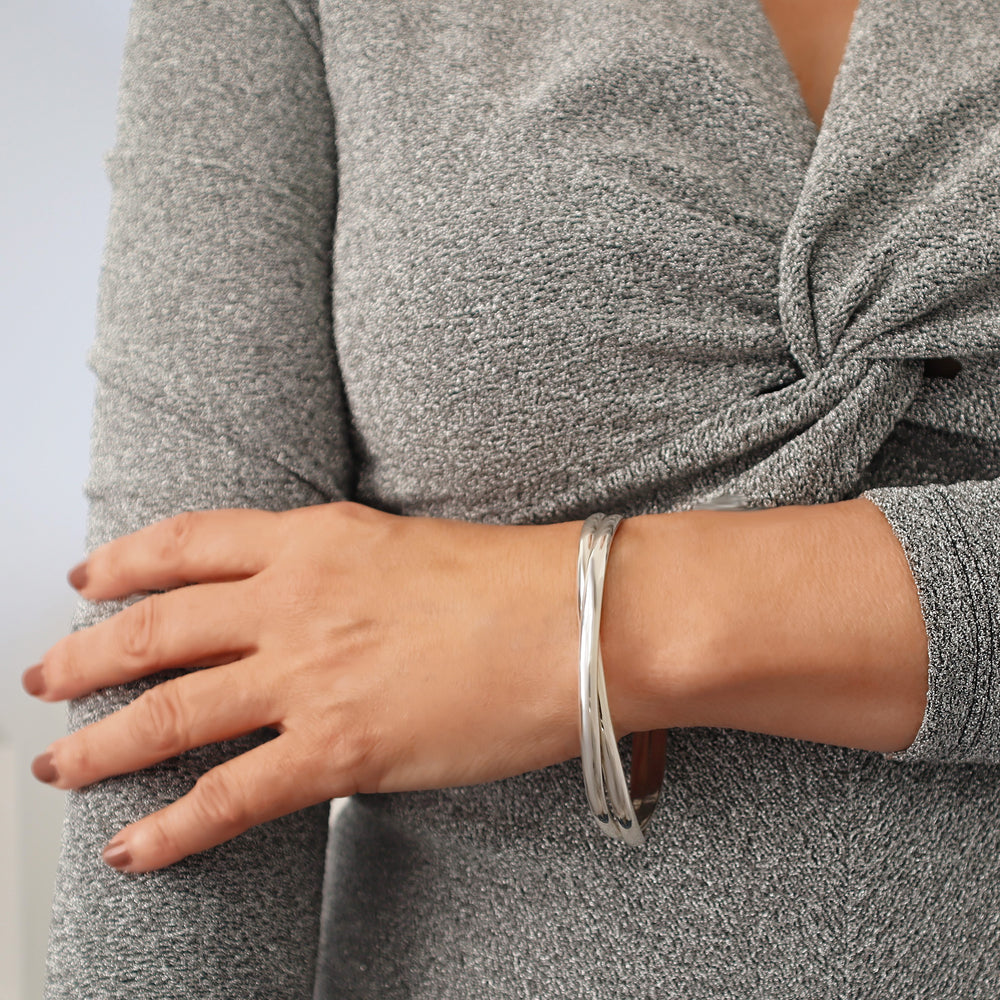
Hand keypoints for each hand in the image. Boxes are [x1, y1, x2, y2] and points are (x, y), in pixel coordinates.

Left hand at [23, 502, 593, 872]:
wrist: (582, 619)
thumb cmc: (519, 580)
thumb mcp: (411, 548)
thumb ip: (346, 572)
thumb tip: (311, 610)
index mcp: (316, 539)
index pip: (188, 542)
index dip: (124, 562)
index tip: (88, 578)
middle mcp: (294, 601)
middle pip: (154, 628)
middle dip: (84, 657)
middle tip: (47, 678)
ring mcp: (309, 675)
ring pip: (167, 712)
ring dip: (98, 742)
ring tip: (58, 763)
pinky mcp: (339, 750)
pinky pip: (228, 798)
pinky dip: (168, 829)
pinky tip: (131, 847)